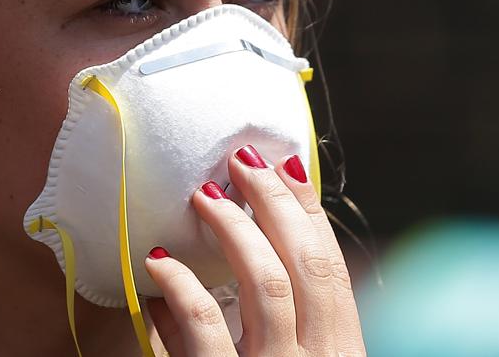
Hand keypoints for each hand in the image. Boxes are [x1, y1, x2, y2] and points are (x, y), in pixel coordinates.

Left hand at [144, 144, 364, 355]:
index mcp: (339, 350)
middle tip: (243, 161)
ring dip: (234, 228)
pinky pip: (204, 320)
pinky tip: (159, 262)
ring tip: (205, 195)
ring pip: (265, 282)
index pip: (331, 269)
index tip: (286, 166)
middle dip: (276, 201)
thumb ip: (259, 324)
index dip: (309, 211)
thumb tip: (214, 263)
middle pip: (305, 264)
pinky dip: (181, 285)